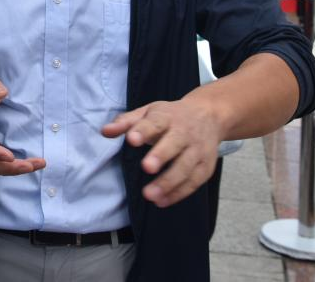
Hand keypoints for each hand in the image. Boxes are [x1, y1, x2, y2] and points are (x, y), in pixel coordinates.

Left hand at [102, 98, 221, 207]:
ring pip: (185, 167)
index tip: (132, 139)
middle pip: (174, 144)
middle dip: (161, 155)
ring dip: (169, 182)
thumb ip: (126, 122)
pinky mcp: (205, 167)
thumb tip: (104, 131)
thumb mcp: (148, 112)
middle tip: (147, 167)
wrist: (209, 115)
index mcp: (167, 117)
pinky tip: (162, 201)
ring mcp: (198, 150)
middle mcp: (185, 132)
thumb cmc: (171, 116)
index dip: (143, 131)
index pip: (155, 123)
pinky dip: (178, 193)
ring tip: (149, 195)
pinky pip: (194, 182)